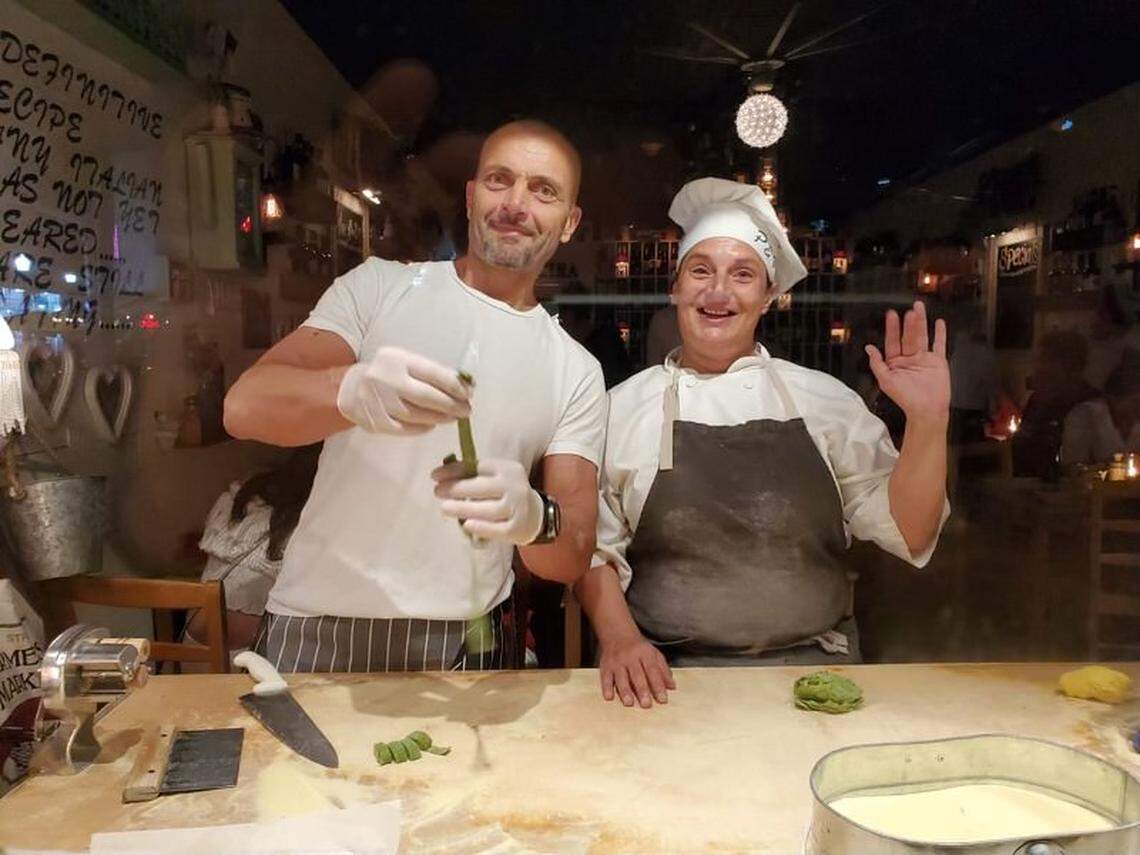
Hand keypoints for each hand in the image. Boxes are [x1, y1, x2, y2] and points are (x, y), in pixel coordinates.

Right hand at [337, 346, 469, 433]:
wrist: (350, 387)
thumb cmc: (388, 373)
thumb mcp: (405, 363)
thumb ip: (430, 372)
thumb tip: (464, 386)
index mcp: (397, 360)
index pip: (433, 373)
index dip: (454, 386)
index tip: (469, 394)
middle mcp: (386, 379)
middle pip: (426, 397)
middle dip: (451, 405)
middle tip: (466, 411)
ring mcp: (379, 402)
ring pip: (417, 416)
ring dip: (439, 418)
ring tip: (452, 418)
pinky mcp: (375, 421)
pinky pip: (405, 429)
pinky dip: (421, 428)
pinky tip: (431, 425)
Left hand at [432, 458, 543, 543]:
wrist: (534, 515)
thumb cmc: (505, 493)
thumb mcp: (495, 477)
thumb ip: (473, 474)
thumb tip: (442, 474)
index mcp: (507, 469)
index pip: (478, 467)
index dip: (454, 471)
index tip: (434, 476)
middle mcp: (515, 486)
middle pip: (482, 488)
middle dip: (456, 489)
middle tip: (437, 492)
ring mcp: (517, 508)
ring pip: (488, 509)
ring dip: (463, 508)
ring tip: (444, 508)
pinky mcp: (516, 528)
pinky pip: (497, 529)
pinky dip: (481, 527)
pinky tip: (466, 524)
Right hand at [599, 633, 675, 707]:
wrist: (617, 634)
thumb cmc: (639, 648)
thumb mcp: (654, 654)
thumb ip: (663, 670)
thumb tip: (672, 687)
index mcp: (645, 653)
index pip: (653, 670)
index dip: (658, 685)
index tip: (663, 699)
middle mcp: (630, 657)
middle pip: (637, 675)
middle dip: (642, 690)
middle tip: (646, 704)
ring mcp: (617, 661)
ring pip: (621, 677)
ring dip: (625, 690)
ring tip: (629, 703)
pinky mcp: (605, 666)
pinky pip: (605, 677)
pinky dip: (606, 687)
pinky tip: (609, 697)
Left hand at [866, 301, 949, 423]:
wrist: (927, 410)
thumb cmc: (905, 398)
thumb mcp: (886, 381)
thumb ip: (877, 364)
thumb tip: (869, 348)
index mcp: (895, 362)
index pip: (892, 341)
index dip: (891, 328)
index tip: (891, 314)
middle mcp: (909, 358)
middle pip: (908, 336)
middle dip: (908, 323)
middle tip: (908, 309)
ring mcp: (924, 358)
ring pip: (922, 336)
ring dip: (921, 322)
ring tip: (919, 308)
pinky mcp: (938, 361)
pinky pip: (939, 344)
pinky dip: (940, 333)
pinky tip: (939, 322)